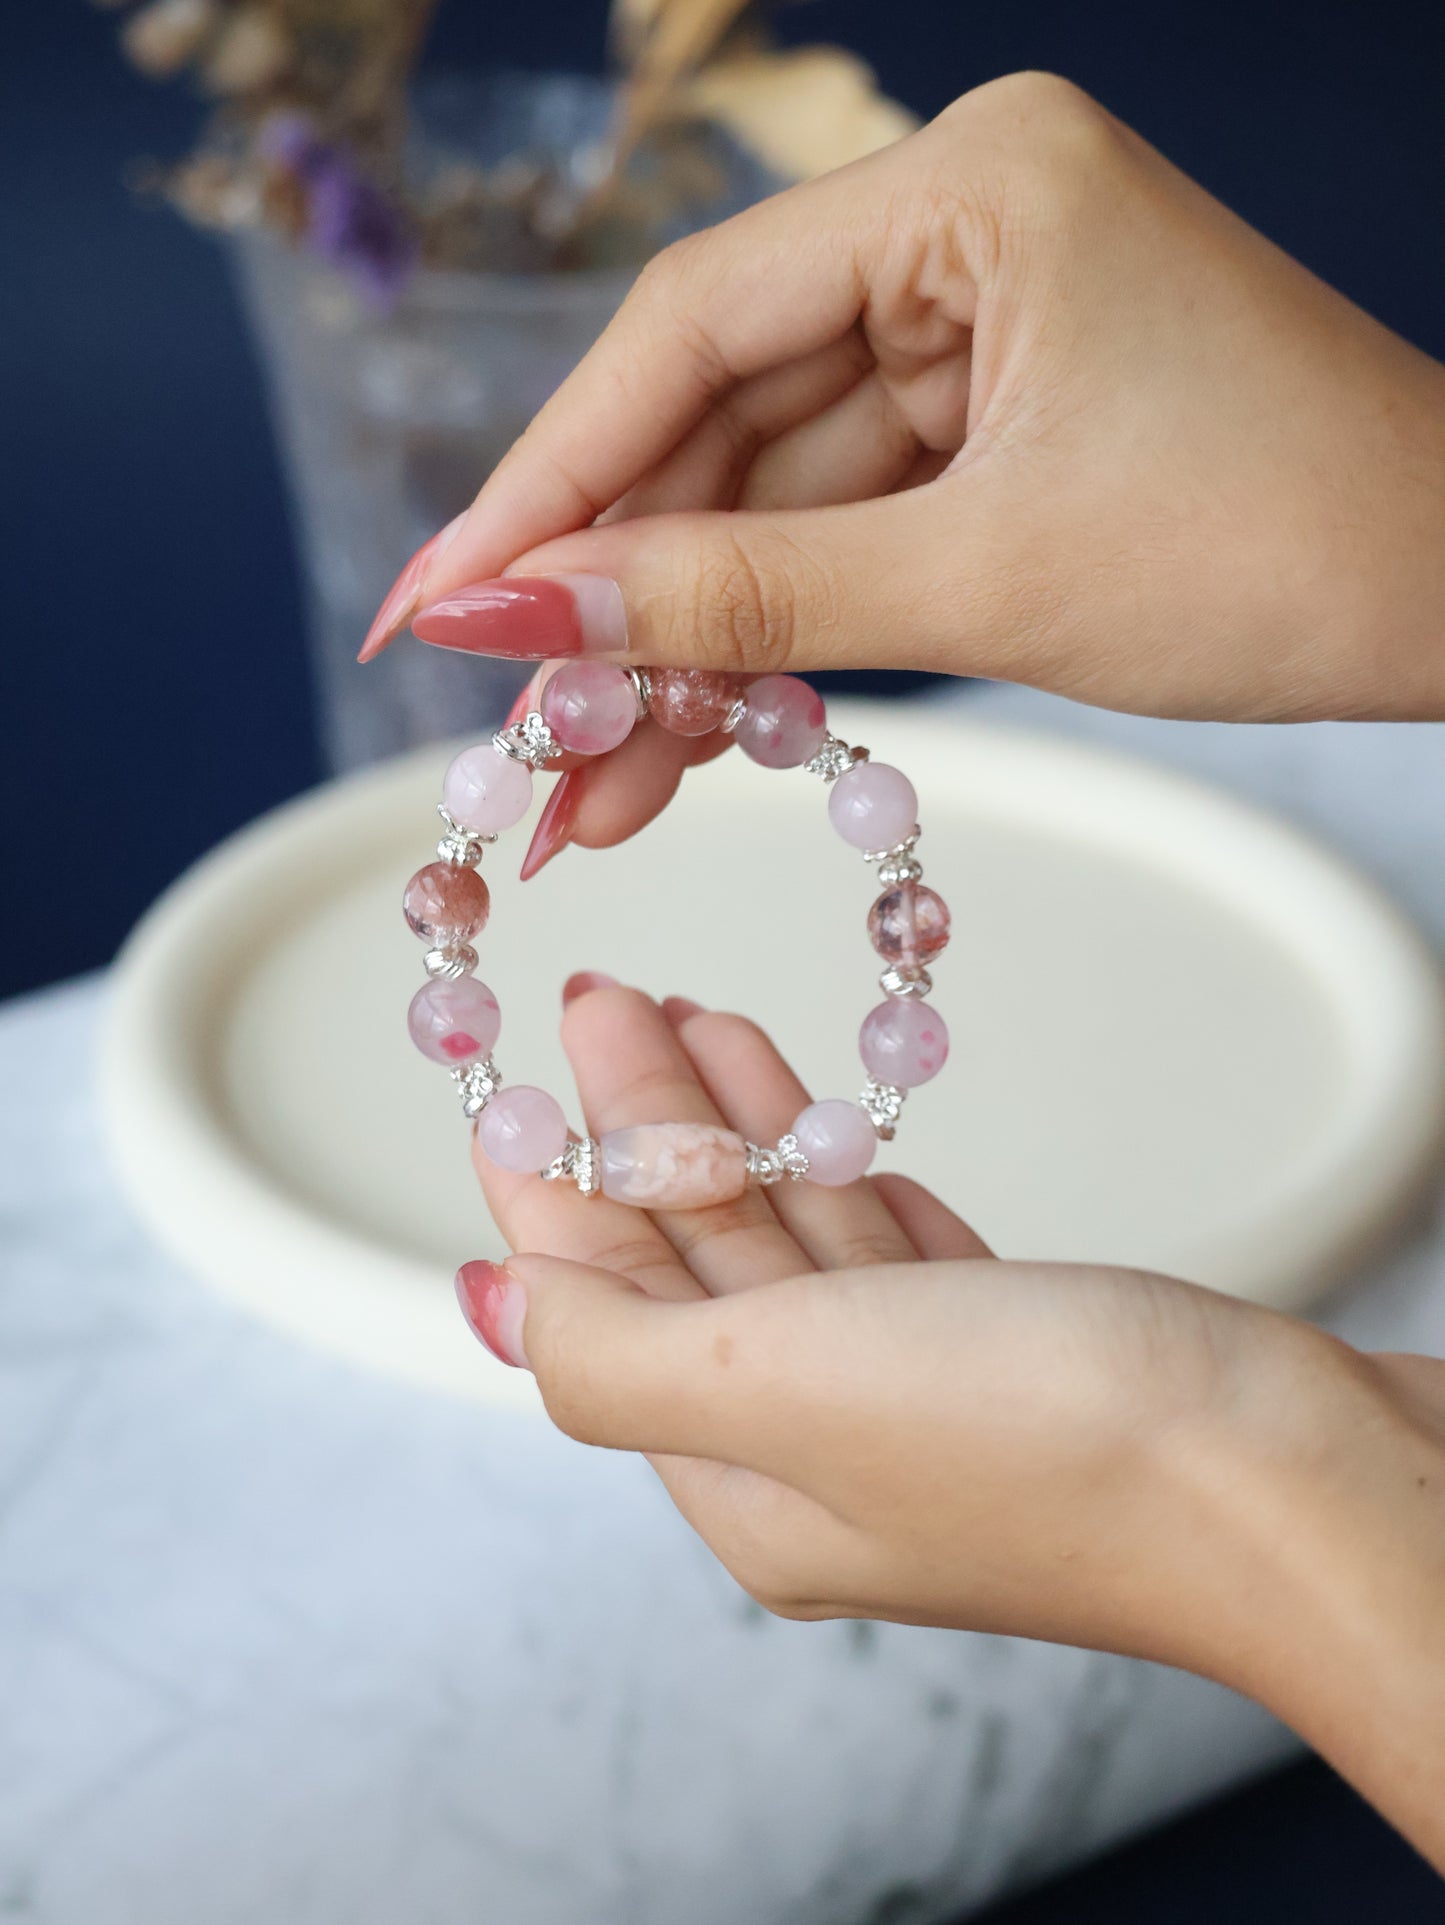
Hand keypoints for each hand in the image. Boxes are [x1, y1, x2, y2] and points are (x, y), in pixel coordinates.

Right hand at [363, 72, 1444, 867]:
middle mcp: (961, 232)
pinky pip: (841, 528)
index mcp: (972, 188)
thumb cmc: (1287, 547)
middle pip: (717, 418)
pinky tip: (686, 738)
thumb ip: (743, 598)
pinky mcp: (997, 421)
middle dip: (614, 596)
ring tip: (587, 791)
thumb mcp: (986, 581)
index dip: (550, 481)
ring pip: (769, 493)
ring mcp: (979, 329)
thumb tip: (531, 626)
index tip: (443, 604)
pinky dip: (771, 635)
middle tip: (513, 736)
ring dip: (682, 645)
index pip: (691, 330)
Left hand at [460, 977, 1444, 1867]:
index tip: (505, 1071)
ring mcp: (927, 1398)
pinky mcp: (1017, 1347)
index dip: (550, 1183)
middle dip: (641, 1125)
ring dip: (733, 1124)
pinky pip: (884, 1240)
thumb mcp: (783, 1391)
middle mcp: (825, 1452)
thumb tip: (491, 1298)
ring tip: (686, 1008)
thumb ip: (613, 1351)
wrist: (1302, 1477)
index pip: (600, 1312)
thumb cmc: (1052, 1443)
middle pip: (694, 1261)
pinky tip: (801, 1108)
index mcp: (748, 1486)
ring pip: (791, 1237)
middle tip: (606, 995)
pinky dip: (835, 1163)